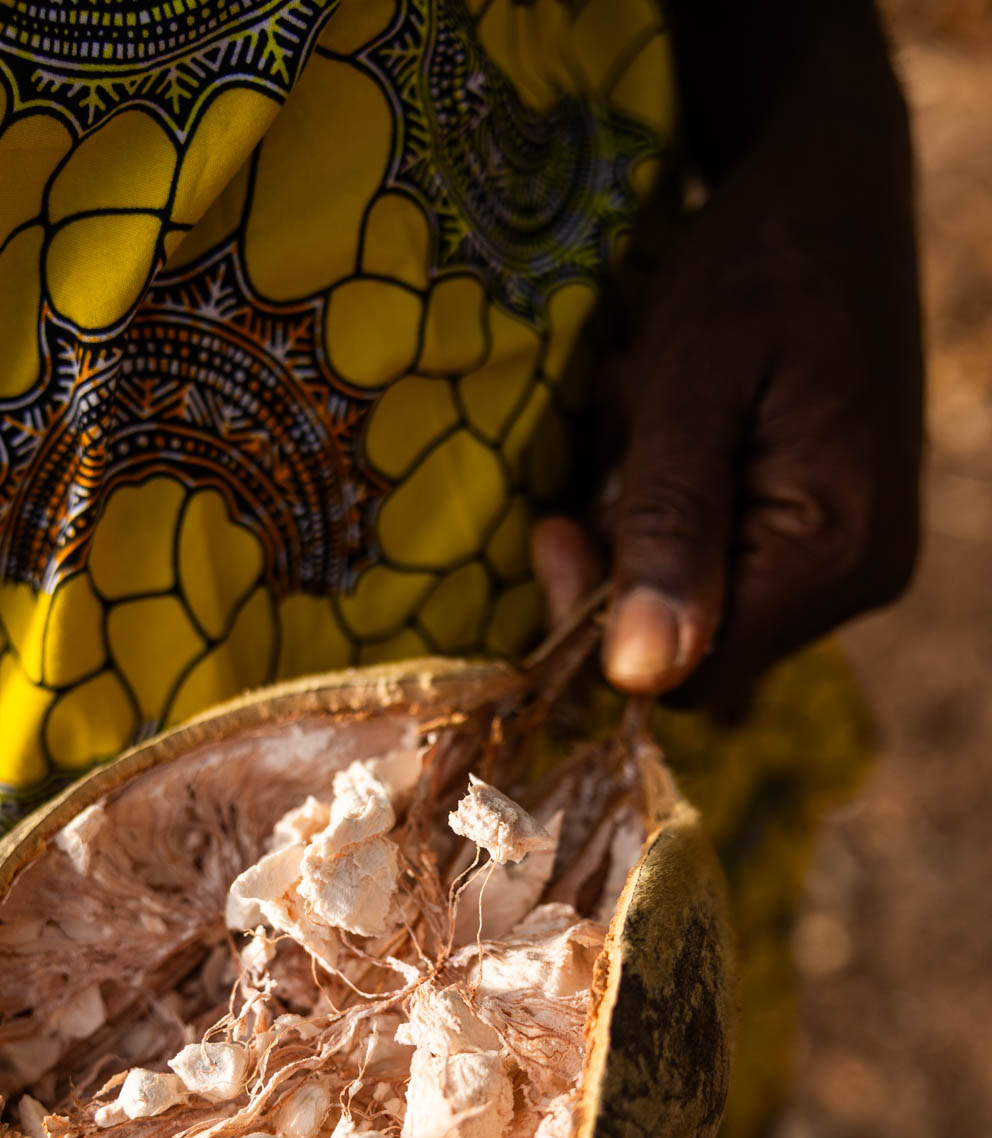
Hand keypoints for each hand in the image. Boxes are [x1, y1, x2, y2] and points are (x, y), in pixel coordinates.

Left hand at [533, 12, 922, 704]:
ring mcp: (849, 558)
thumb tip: (639, 676)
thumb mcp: (689, 384)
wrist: (831, 186)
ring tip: (648, 422)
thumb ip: (665, 526)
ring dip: (643, 528)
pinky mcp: (826, 530)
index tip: (554, 530)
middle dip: (624, 563)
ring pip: (698, 601)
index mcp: (837, 556)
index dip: (604, 624)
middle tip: (606, 449)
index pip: (693, 675)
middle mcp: (859, 578)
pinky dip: (673, 509)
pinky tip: (676, 433)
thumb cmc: (758, 265)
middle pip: (695, 644)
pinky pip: (719, 560)